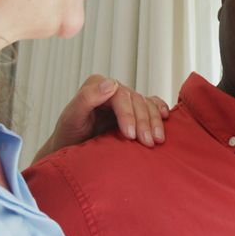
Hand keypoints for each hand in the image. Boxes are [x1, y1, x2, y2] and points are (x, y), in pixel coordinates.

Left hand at [32, 75, 169, 163]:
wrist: (72, 152)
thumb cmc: (69, 135)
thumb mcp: (71, 117)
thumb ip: (86, 98)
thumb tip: (110, 83)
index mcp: (97, 85)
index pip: (120, 95)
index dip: (128, 114)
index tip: (130, 135)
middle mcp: (112, 89)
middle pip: (136, 100)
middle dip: (144, 122)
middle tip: (147, 142)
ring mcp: (125, 100)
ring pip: (146, 104)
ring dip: (154, 121)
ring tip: (157, 140)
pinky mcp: (133, 111)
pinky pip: (152, 105)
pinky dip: (160, 110)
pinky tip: (165, 118)